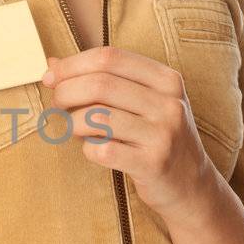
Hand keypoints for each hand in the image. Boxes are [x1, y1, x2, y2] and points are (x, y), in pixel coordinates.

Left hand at [41, 45, 220, 223]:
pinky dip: (87, 149)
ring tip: (74, 129)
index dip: (73, 65)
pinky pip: (101, 150)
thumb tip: (52, 65)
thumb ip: (103, 79)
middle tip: (56, 104)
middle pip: (100, 84)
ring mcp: (163, 134)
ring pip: (96, 117)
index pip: (110, 58)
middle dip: (66, 92)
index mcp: (166, 80)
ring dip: (73, 123)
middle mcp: (169, 103)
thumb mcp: (143, 101)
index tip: (51, 77)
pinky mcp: (153, 163)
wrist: (192, 185)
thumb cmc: (157, 137)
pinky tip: (94, 150)